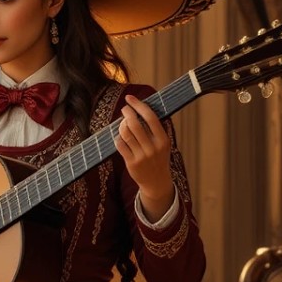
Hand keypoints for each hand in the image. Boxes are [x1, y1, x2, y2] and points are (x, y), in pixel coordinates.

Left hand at [115, 94, 174, 218]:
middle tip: (124, 109)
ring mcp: (142, 156)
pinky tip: (120, 136)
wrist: (157, 182)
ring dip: (121, 125)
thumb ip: (155, 130)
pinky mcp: (131, 162)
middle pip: (135, 124)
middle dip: (127, 113)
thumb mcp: (163, 144)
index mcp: (163, 140)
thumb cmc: (158, 158)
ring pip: (126, 134)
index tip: (130, 98)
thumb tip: (140, 109)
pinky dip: (118, 137)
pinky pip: (120, 145)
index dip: (139, 105)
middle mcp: (153, 147)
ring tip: (123, 123)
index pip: (151, 118)